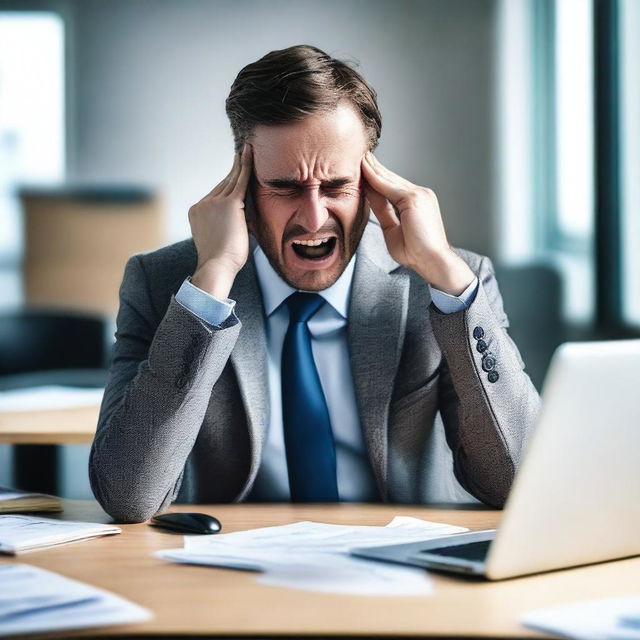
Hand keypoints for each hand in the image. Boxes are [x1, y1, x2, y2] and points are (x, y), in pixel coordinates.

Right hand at [189, 144, 252, 298]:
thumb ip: (227, 226)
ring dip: (241, 164)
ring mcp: (214, 203)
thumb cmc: (224, 261)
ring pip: (232, 180)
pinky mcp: (229, 204)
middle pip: (223, 184)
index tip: (234, 173)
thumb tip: (241, 224)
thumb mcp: (220, 239)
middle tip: (243, 153)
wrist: (217, 266)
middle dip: (234, 170)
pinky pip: (241, 181)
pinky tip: (250, 154)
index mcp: (197, 212)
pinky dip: (246, 166)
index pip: (216, 194)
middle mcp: (203, 204)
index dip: (228, 183)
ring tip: (248, 150)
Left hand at [361, 152, 474, 295]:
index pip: (392, 187)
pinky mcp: (414, 198)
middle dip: (374, 169)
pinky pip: (389, 186)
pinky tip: (364, 170)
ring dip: (373, 169)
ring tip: (359, 158)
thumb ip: (382, 212)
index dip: (377, 178)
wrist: (432, 261)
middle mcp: (420, 194)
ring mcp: (418, 195)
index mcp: (417, 203)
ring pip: (389, 179)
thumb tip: (370, 198)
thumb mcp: (392, 230)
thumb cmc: (415, 252)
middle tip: (359, 156)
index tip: (363, 171)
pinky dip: (376, 178)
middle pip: (391, 179)